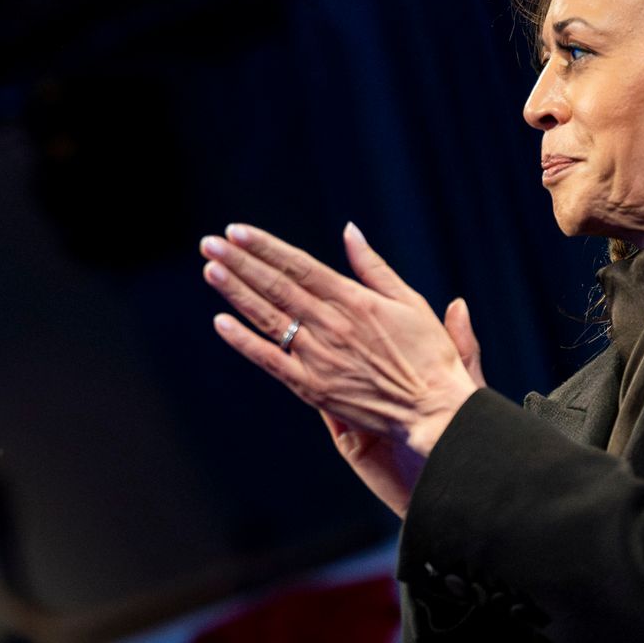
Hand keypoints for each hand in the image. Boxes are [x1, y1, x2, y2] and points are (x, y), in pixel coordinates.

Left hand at [200, 222, 483, 513]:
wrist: (434, 411)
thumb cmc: (429, 356)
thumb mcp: (410, 302)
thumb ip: (374, 267)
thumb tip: (349, 231)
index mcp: (355, 300)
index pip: (299, 265)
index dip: (265, 247)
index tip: (237, 231)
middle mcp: (332, 324)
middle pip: (276, 286)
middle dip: (240, 262)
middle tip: (209, 242)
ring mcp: (319, 356)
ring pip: (269, 317)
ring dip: (236, 292)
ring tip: (210, 268)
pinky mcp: (312, 387)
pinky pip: (271, 361)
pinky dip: (244, 342)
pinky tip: (220, 322)